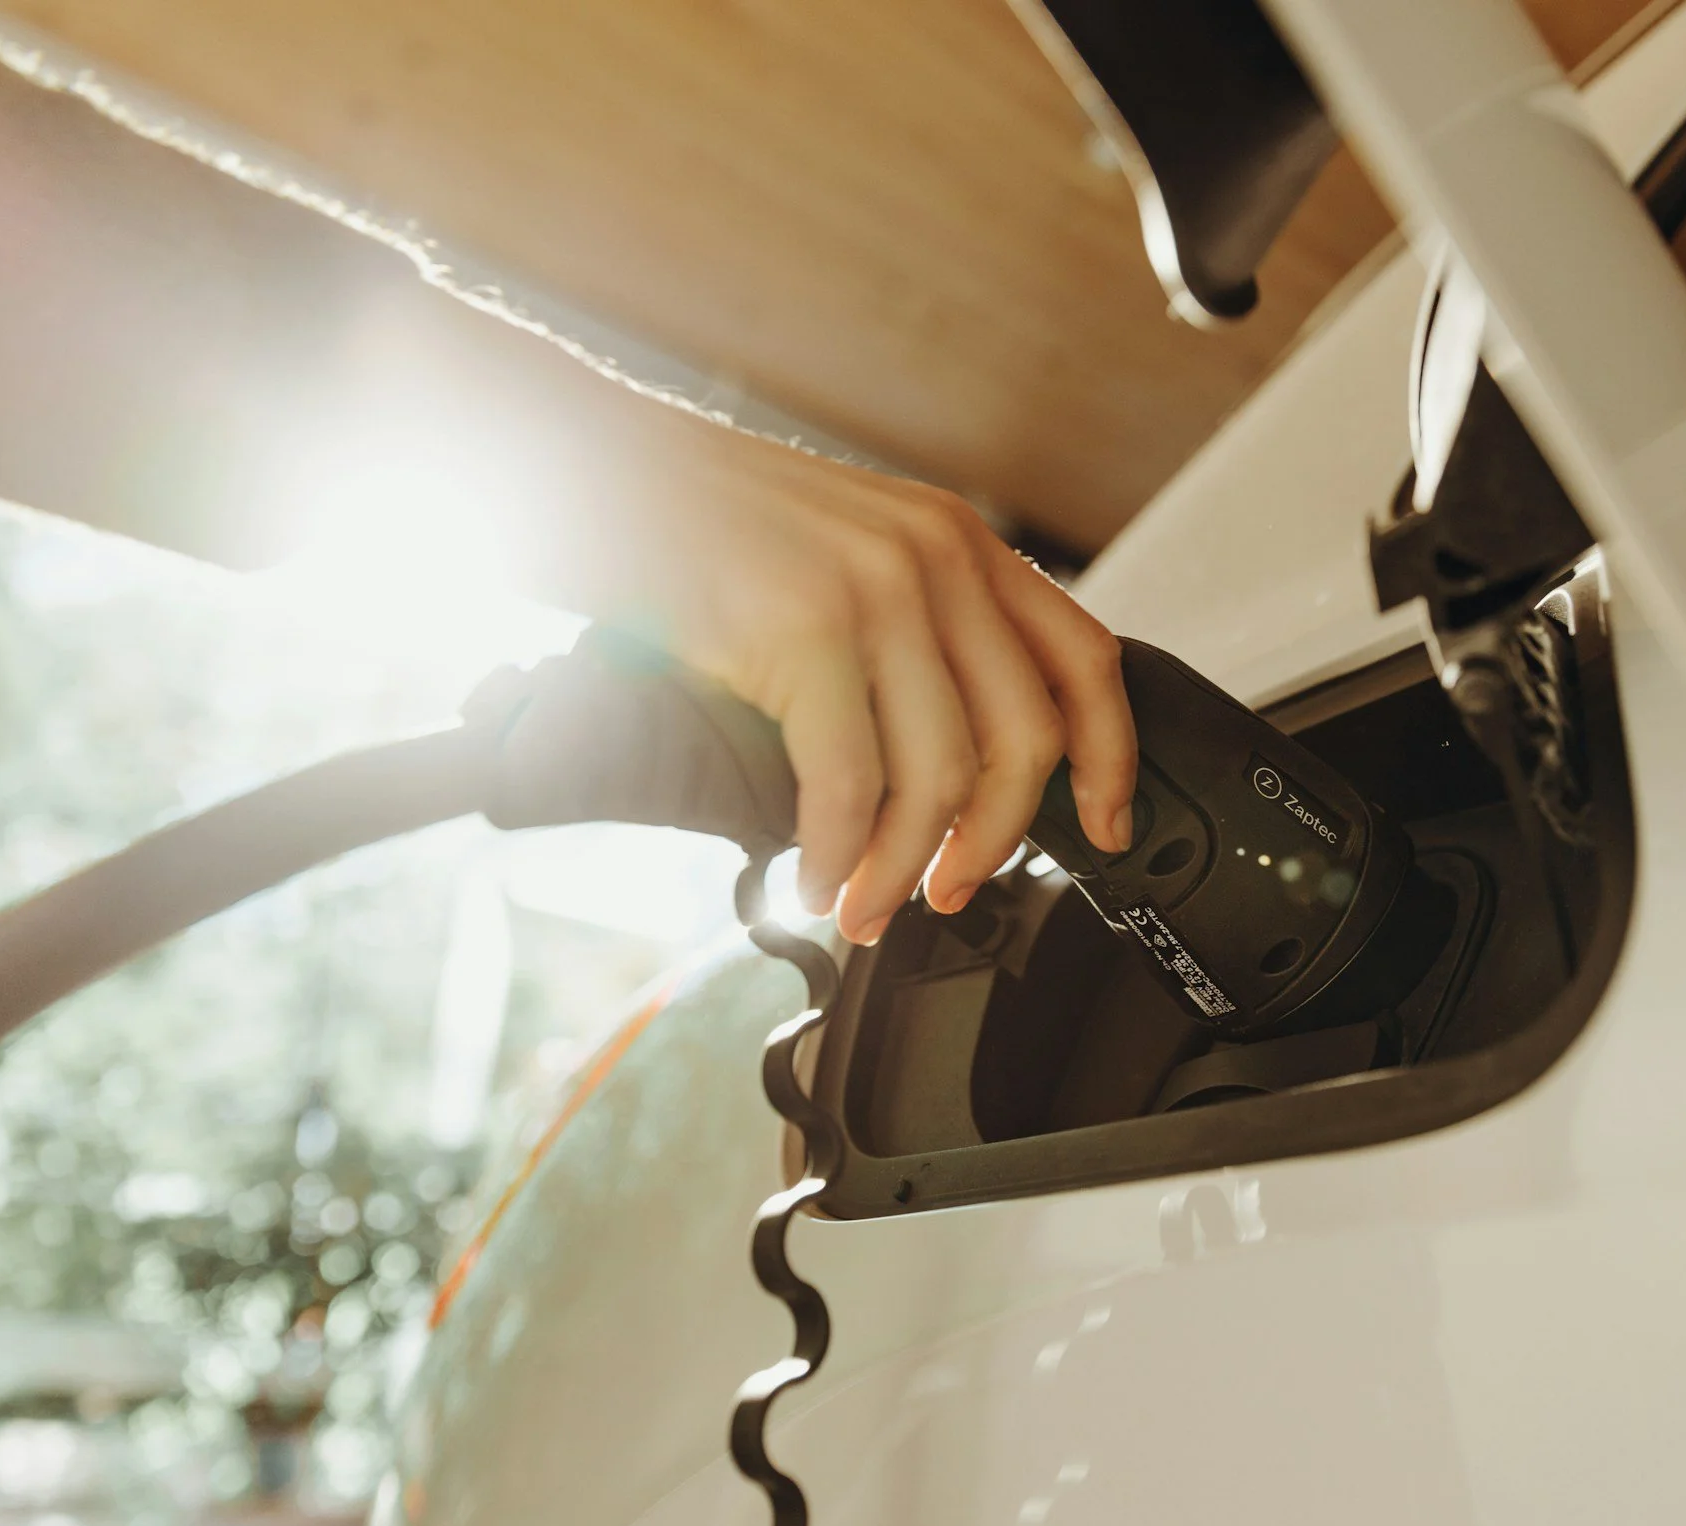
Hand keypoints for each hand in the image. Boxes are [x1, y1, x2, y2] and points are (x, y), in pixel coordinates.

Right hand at [612, 424, 1135, 945]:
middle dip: (995, 842)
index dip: (1109, 758)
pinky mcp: (802, 628)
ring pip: (940, 776)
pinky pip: (849, 783)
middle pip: (1024, 740)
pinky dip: (837, 855)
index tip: (1106, 826)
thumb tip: (948, 762)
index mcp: (957, 540)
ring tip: (864, 904)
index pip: (1084, 658)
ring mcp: (873, 589)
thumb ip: (910, 627)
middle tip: (950, 891)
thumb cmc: (689, 521)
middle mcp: (934, 557)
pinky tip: (815, 879)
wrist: (576, 461)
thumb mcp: (841, 551)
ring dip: (903, 867)